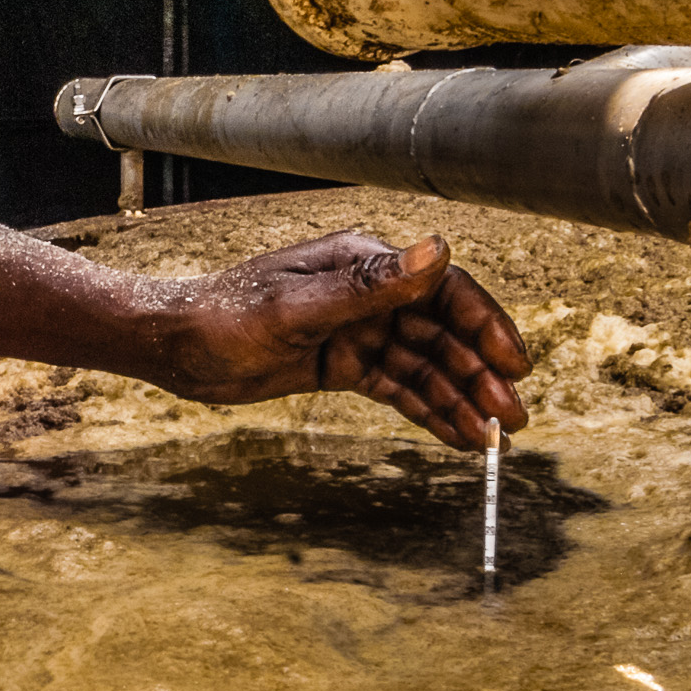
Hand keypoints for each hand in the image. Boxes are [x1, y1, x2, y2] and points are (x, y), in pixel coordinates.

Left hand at [154, 232, 529, 447]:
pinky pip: (397, 386)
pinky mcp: (344, 362)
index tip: (514, 364)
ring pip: (424, 366)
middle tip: (512, 420)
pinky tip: (456, 435)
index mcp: (363, 262)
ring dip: (460, 399)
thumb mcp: (297, 306)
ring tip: (491, 440)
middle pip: (442, 333)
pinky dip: (427, 409)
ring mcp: (358, 328)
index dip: (485, 326)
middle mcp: (369, 292)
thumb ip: (370, 286)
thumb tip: (437, 250)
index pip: (443, 291)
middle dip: (480, 376)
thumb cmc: (226, 316)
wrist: (176, 347)